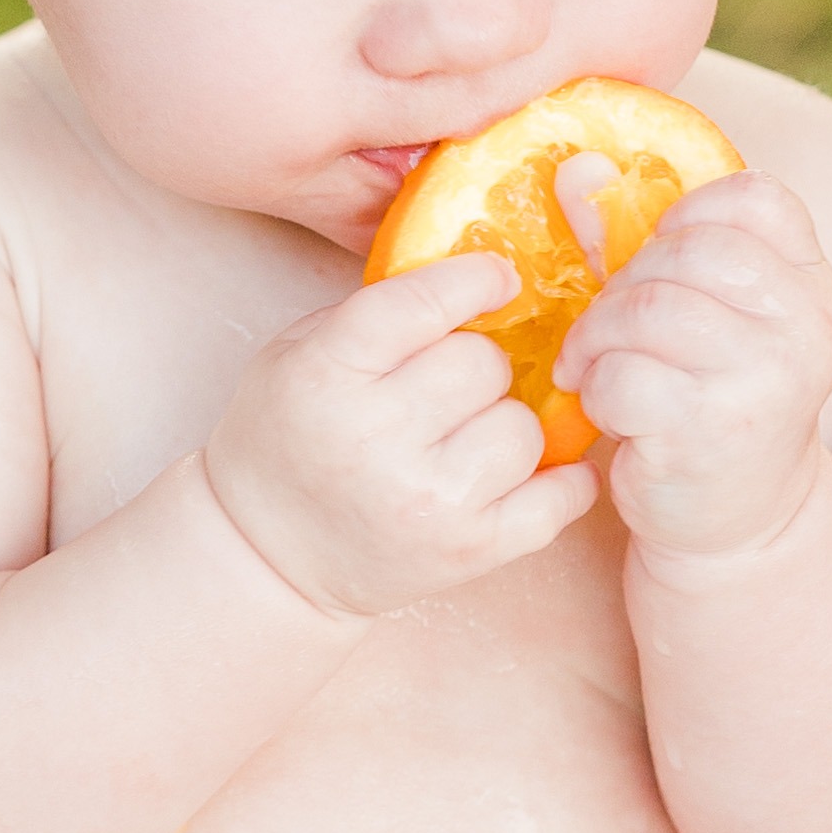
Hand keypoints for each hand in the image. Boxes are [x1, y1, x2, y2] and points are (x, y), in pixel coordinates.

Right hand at [205, 255, 600, 620]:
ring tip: (471, 440)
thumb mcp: (295, 355)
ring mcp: (428, 499)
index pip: (423, 303)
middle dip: (478, 367)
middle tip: (452, 389)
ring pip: (525, 426)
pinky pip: (559, 497)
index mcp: (326, 375)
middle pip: (484, 362)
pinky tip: (537, 473)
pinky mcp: (469, 550)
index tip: (499, 278)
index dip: (475, 280)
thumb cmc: (285, 443)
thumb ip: (373, 312)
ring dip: (506, 426)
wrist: (268, 559)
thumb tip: (472, 273)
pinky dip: (563, 482)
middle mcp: (376, 437)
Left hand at [559, 173, 831, 562]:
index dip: (686, 219)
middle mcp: (808, 326)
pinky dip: (597, 387)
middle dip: (625, 285)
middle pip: (688, 251)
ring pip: (649, 308)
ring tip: (595, 365)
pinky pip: (623, 375)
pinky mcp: (714, 430)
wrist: (737, 523)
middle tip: (609, 328)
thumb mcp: (696, 314)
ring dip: (599, 336)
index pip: (757, 198)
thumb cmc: (707, 401)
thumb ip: (636, 236)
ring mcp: (769, 378)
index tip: (660, 264)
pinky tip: (609, 408)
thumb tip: (577, 165)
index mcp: (815, 285)